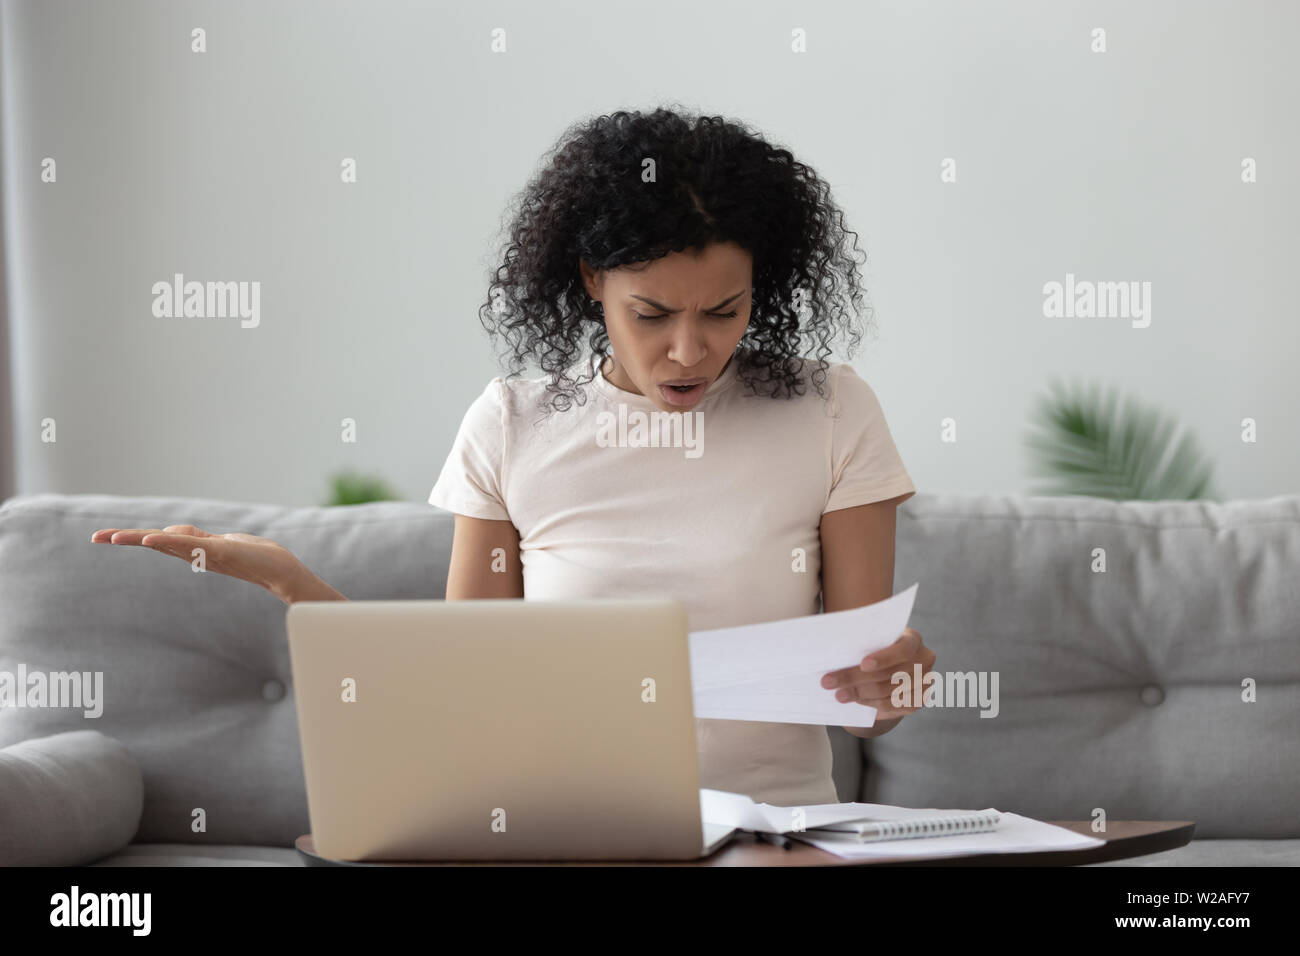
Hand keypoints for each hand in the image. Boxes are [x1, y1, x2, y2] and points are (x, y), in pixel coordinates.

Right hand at [90, 524, 315, 602]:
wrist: (284, 573)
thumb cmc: (256, 558)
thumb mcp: (221, 543)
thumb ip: (197, 540)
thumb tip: (169, 534)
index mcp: (195, 550)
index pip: (158, 540)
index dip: (133, 537)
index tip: (105, 536)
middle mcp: (197, 554)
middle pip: (155, 543)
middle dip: (126, 539)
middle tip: (95, 537)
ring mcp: (208, 554)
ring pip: (168, 544)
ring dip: (140, 539)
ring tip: (113, 537)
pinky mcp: (222, 552)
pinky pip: (192, 546)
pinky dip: (172, 542)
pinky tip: (153, 540)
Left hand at [821, 626, 936, 721]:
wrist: (891, 666)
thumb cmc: (877, 647)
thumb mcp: (873, 638)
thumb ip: (862, 641)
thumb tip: (834, 649)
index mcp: (913, 639)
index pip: (902, 650)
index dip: (884, 658)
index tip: (863, 664)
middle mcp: (923, 660)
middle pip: (889, 674)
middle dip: (855, 678)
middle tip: (828, 682)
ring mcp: (923, 683)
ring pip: (887, 692)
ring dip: (859, 694)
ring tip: (838, 694)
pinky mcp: (918, 701)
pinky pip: (891, 706)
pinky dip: (870, 704)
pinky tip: (854, 700)